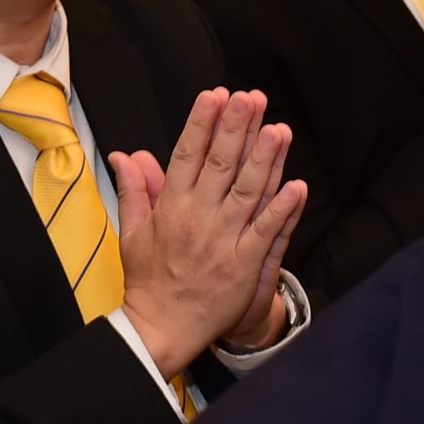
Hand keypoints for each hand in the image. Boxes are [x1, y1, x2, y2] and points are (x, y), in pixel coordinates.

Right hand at [112, 88, 307, 376]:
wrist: (161, 328)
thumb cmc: (149, 280)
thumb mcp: (132, 232)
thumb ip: (135, 189)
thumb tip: (125, 154)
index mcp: (170, 207)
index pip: (187, 155)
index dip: (202, 124)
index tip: (215, 95)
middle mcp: (198, 217)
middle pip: (221, 165)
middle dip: (236, 128)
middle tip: (251, 98)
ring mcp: (224, 239)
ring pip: (249, 191)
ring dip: (265, 159)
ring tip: (279, 128)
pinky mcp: (245, 262)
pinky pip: (267, 230)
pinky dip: (283, 208)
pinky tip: (298, 185)